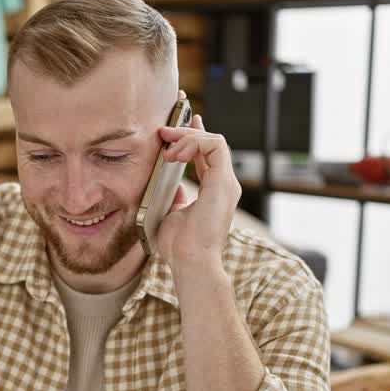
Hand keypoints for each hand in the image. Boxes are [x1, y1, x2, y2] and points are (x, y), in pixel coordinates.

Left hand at [153, 113, 240, 275]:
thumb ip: (177, 198)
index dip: (194, 137)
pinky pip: (214, 146)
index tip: (176, 128)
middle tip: (162, 132)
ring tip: (168, 148)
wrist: (191, 262)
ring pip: (214, 141)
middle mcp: (225, 185)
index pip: (209, 155)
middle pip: (212, 144)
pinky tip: (176, 154)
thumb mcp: (173, 215)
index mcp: (215, 192)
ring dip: (188, 138)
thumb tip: (173, 186)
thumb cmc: (181, 248)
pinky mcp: (223, 182)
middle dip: (186, 132)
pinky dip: (194, 143)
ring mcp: (227, 183)